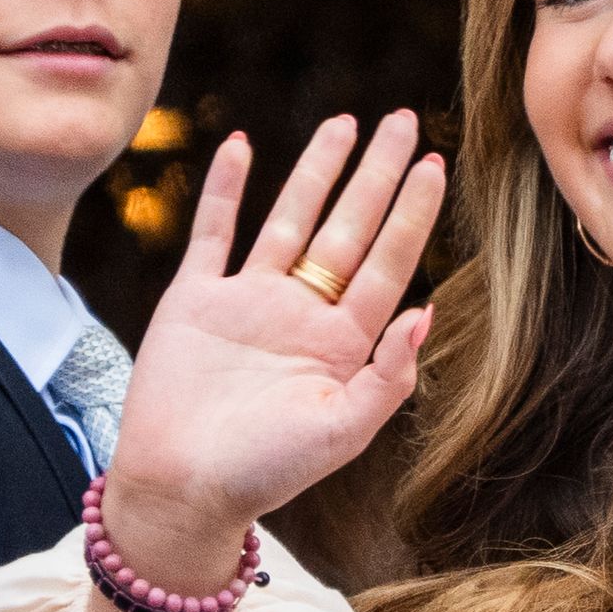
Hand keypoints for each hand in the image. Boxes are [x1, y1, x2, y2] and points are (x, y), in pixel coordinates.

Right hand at [98, 111, 444, 594]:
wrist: (178, 491)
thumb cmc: (263, 473)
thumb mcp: (340, 433)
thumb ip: (387, 378)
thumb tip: (426, 313)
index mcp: (341, 344)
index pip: (387, 262)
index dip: (412, 213)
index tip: (434, 163)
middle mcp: (300, 313)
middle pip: (348, 227)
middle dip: (377, 174)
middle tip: (404, 120)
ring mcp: (247, 301)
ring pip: (289, 219)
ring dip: (315, 170)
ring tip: (345, 123)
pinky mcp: (195, 299)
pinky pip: (213, 232)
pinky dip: (223, 188)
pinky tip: (240, 145)